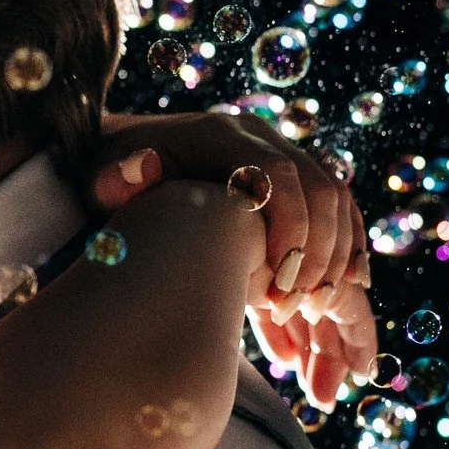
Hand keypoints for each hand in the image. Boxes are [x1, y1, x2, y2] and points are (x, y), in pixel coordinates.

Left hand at [88, 111, 375, 406]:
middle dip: (321, 253)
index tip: (279, 288)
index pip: (277, 176)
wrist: (117, 154)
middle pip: (321, 191)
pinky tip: (338, 302)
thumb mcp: (104, 176)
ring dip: (338, 260)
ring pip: (338, 205)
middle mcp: (262, 141)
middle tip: (303, 310)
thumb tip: (141, 165)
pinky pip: (335, 218)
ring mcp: (279, 160)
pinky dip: (343, 256)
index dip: (290, 230)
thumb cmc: (108, 173)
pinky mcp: (287, 187)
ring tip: (319, 313)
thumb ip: (120, 178)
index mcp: (223, 136)